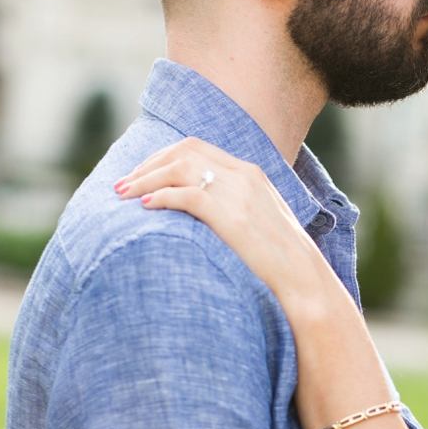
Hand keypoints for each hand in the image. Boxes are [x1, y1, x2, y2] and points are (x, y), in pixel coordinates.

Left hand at [114, 136, 330, 312]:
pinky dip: (161, 196)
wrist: (304, 281)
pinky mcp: (232, 217)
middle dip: (147, 165)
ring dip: (146, 179)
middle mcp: (243, 176)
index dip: (162, 157)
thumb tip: (201, 212)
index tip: (142, 174)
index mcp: (250, 172)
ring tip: (123, 195)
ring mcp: (238, 194)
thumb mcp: (259, 220)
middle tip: (123, 184)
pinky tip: (145, 207)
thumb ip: (234, 205)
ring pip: (179, 168)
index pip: (196, 148)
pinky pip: (187, 195)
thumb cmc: (279, 260)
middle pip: (183, 152)